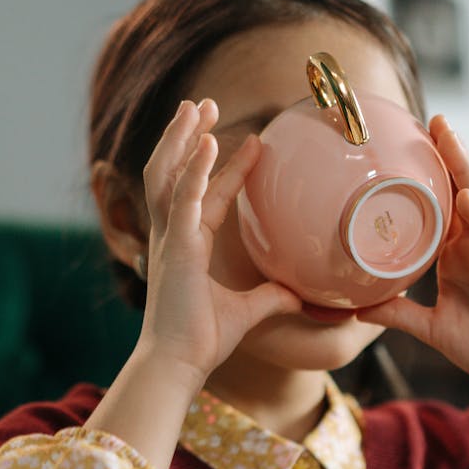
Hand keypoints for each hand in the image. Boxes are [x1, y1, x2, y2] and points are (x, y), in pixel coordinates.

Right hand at [138, 99, 300, 385]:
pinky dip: (194, 169)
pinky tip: (209, 142)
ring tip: (196, 106)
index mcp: (187, 247)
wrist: (178, 365)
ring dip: (182, 138)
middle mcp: (173, 237)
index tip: (247, 141)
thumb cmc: (202, 342)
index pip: (206, 195)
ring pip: (168, 175)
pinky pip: (183, 199)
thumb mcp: (247, 313)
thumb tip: (299, 296)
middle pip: (173, 172)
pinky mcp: (177, 249)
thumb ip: (271, 299)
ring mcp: (171, 240)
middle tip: (201, 104)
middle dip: (186, 136)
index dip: (223, 167)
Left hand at [357, 116, 468, 400]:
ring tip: (449, 137)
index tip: (404, 146)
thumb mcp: (432, 329)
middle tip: (432, 118)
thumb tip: (357, 311)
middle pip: (462, 190)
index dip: (426, 176)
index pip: (440, 206)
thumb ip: (399, 315)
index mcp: (458, 255)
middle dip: (449, 154)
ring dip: (465, 169)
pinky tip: (467, 199)